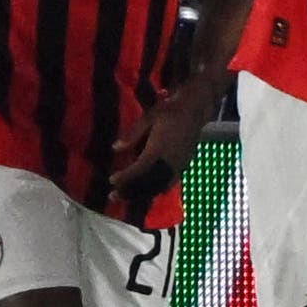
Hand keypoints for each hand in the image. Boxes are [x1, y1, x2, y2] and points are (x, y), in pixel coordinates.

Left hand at [108, 82, 215, 196]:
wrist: (195, 109)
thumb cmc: (169, 111)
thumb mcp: (147, 119)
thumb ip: (132, 136)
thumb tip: (115, 149)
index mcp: (159, 149)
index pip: (139, 168)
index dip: (125, 177)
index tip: (111, 180)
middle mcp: (170, 161)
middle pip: (148, 182)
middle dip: (130, 190)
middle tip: (113, 196)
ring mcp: (179, 165)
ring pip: (158, 186)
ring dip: (142, 193)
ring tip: (126, 197)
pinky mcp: (184, 165)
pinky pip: (169, 183)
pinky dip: (156, 190)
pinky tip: (148, 193)